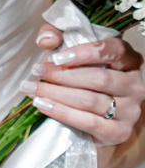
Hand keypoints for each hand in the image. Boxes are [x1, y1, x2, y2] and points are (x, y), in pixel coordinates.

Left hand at [30, 23, 143, 155]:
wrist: (95, 116)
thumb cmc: (82, 77)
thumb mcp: (71, 51)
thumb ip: (58, 36)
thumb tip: (47, 41)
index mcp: (129, 61)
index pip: (114, 50)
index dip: (85, 53)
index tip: (57, 57)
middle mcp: (135, 85)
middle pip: (99, 78)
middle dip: (62, 75)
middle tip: (36, 72)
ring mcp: (130, 110)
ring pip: (90, 101)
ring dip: (56, 94)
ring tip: (32, 90)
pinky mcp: (119, 132)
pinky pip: (89, 123)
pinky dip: (63, 113)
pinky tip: (43, 106)